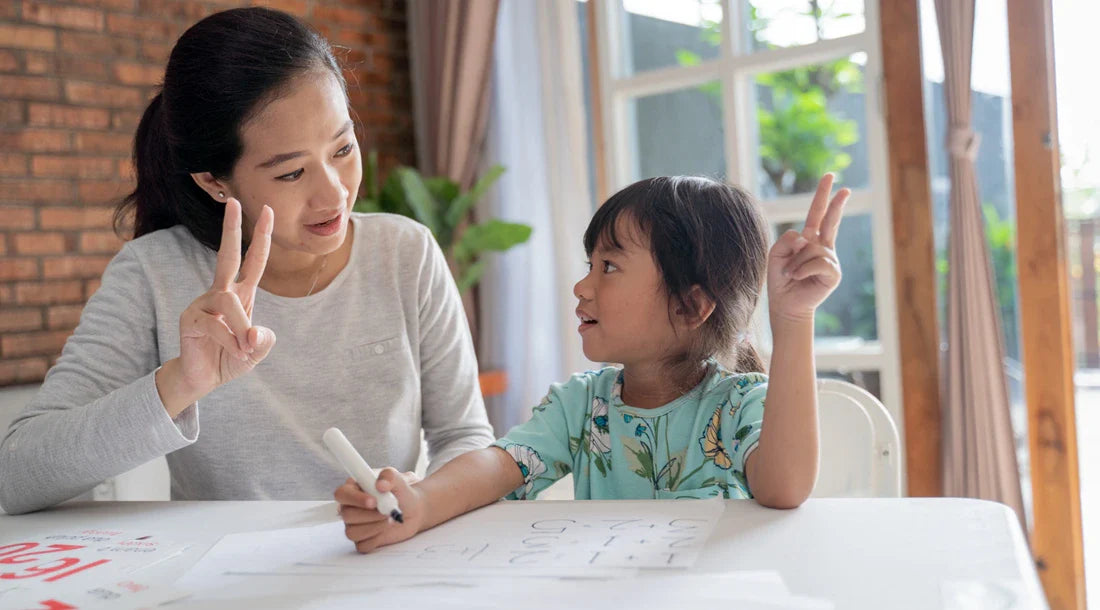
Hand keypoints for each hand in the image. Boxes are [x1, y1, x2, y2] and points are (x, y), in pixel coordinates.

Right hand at [162, 199, 275, 408]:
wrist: (203, 379)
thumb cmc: (231, 359)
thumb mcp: (256, 351)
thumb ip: (263, 341)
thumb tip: (255, 334)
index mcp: (241, 294)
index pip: (253, 260)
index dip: (261, 237)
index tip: (267, 210)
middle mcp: (221, 293)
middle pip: (227, 256)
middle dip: (231, 229)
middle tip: (233, 201)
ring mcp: (203, 304)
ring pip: (229, 304)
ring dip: (241, 329)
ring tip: (245, 350)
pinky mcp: (191, 319)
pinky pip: (216, 326)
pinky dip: (230, 342)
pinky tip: (234, 353)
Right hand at [335, 469, 423, 552]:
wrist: (414, 509)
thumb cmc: (402, 491)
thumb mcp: (399, 478)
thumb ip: (389, 476)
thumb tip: (381, 484)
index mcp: (354, 489)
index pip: (342, 494)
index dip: (355, 499)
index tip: (374, 501)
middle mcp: (351, 507)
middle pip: (347, 515)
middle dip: (370, 515)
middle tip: (388, 511)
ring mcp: (355, 524)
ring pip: (352, 532)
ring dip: (375, 527)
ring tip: (390, 518)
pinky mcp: (363, 539)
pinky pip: (362, 545)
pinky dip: (377, 539)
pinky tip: (386, 530)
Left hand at [767, 173, 848, 322]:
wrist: (785, 304)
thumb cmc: (780, 279)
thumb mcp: (776, 254)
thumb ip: (787, 240)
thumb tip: (806, 236)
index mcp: (809, 239)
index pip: (817, 214)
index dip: (823, 196)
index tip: (830, 177)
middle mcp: (822, 246)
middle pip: (830, 220)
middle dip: (836, 203)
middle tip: (845, 188)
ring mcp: (830, 259)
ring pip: (812, 248)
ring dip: (796, 261)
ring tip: (790, 274)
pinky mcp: (833, 273)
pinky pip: (816, 262)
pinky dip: (802, 269)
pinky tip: (797, 277)